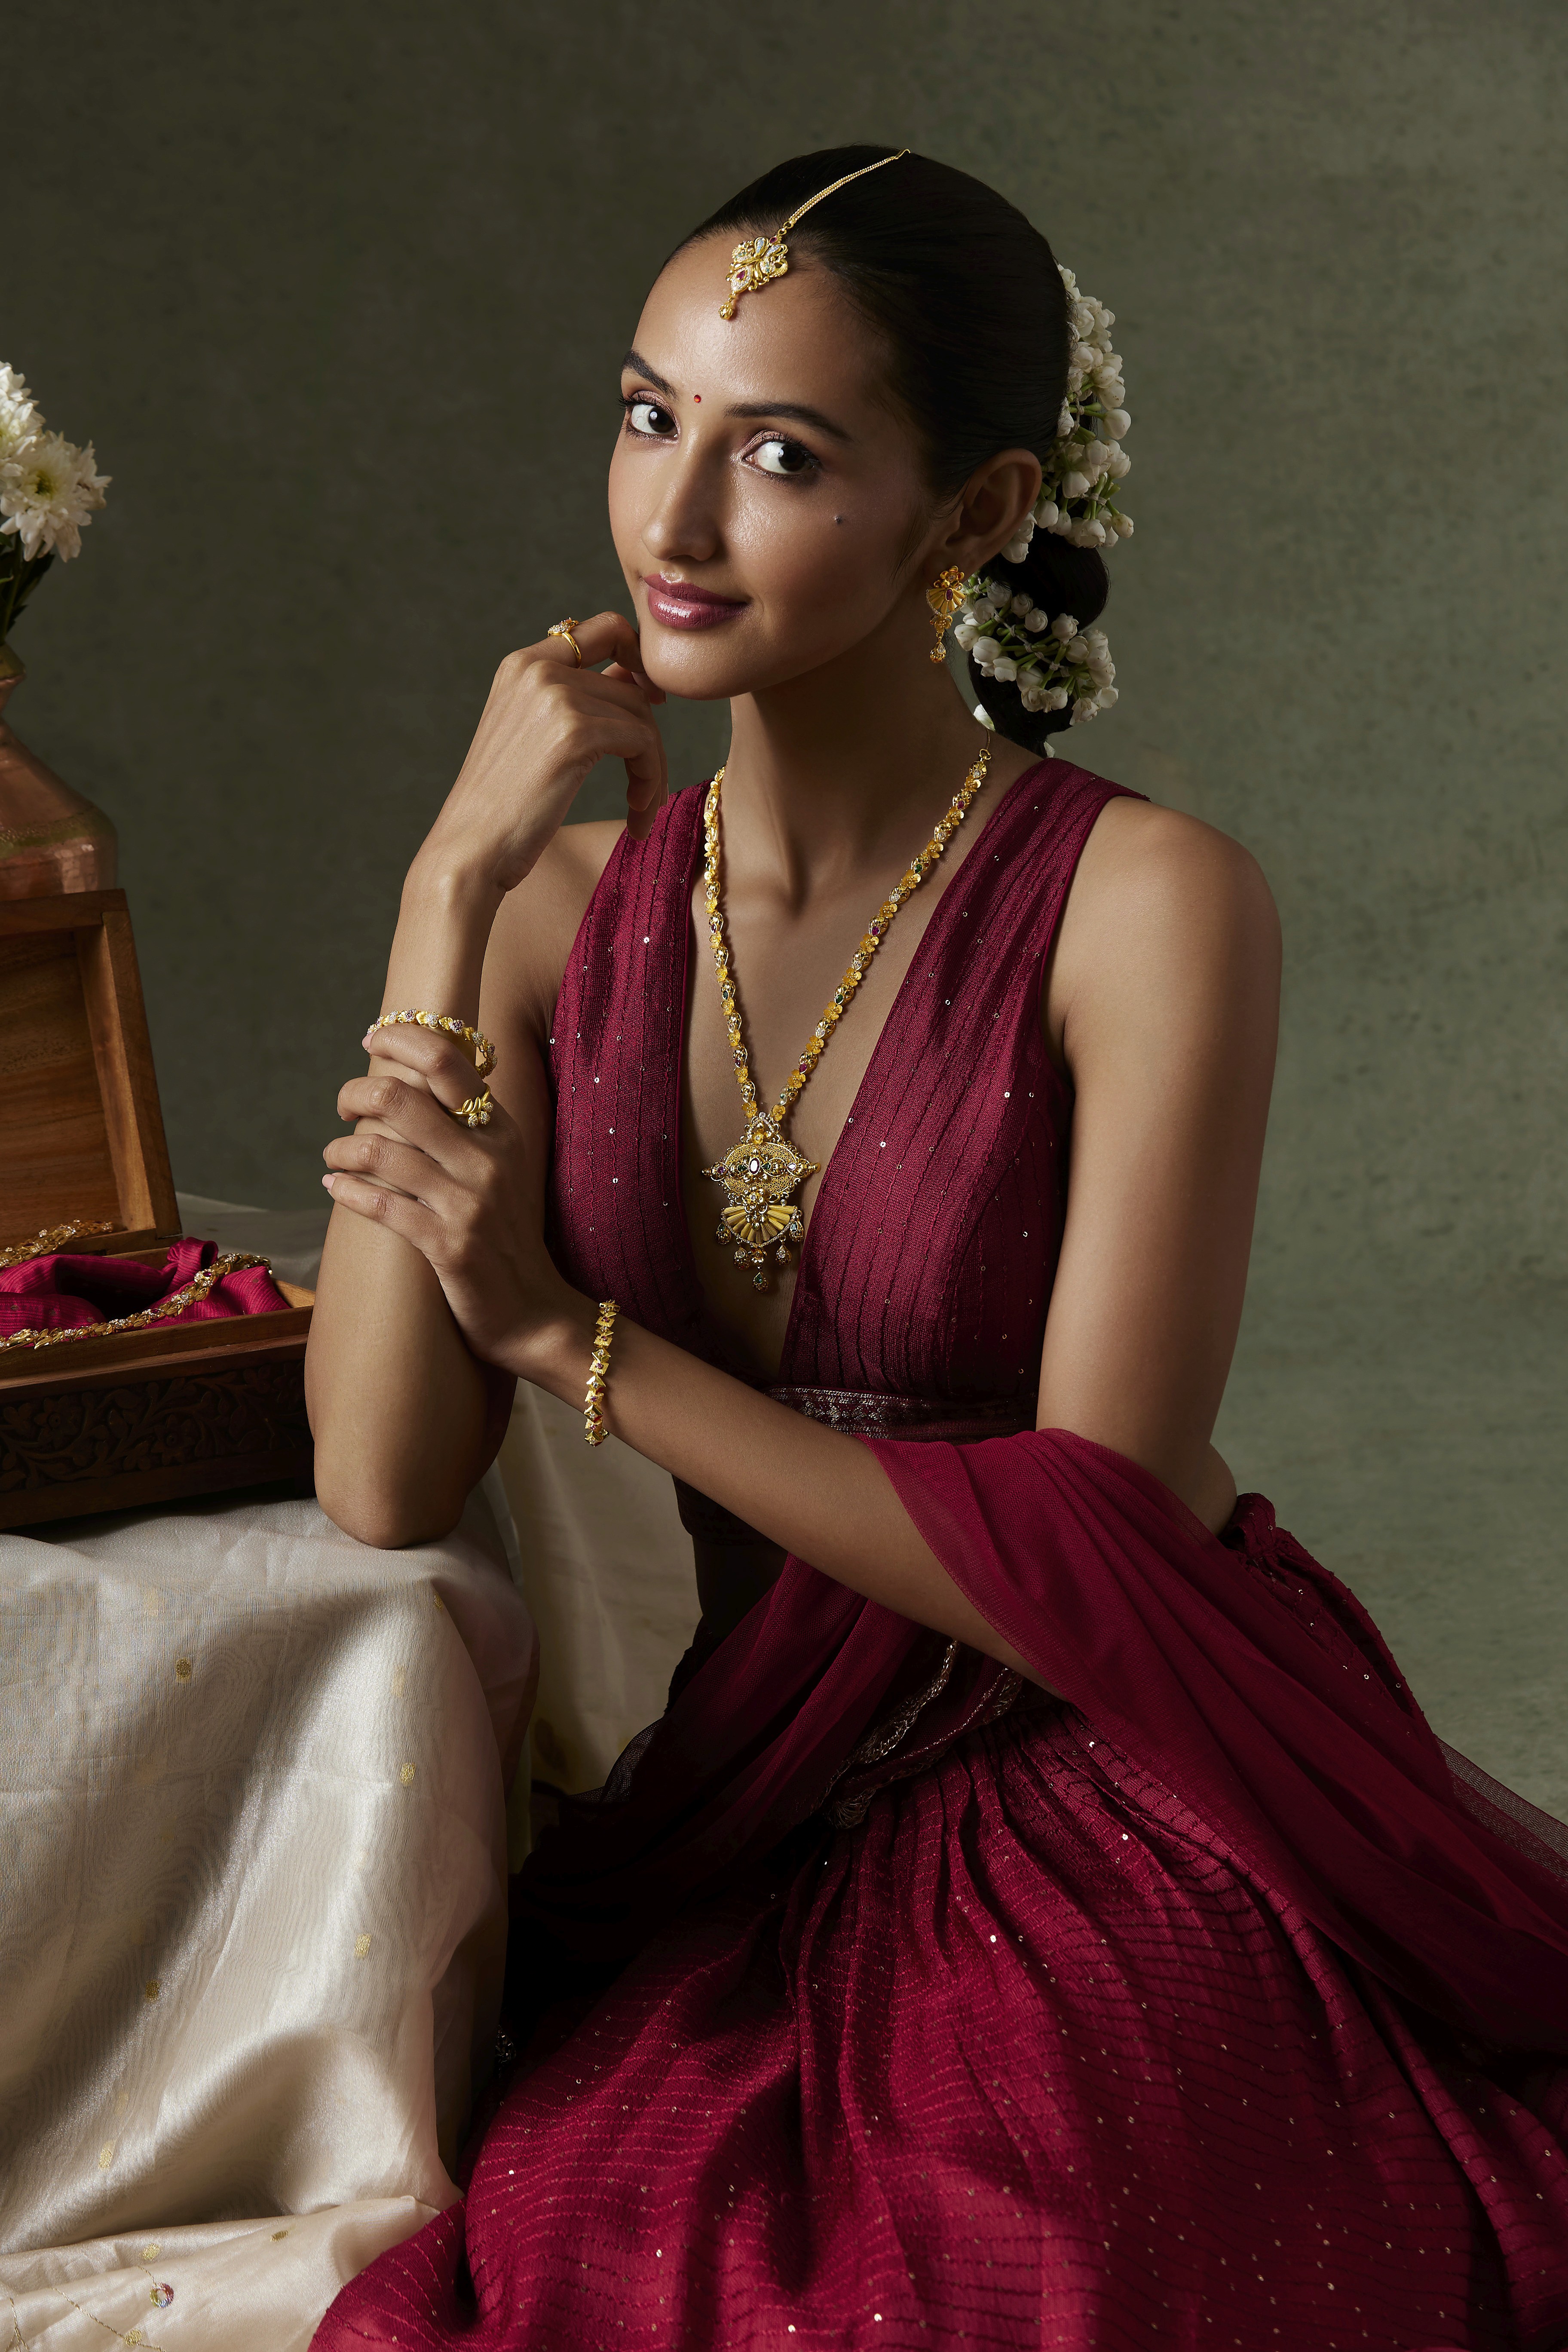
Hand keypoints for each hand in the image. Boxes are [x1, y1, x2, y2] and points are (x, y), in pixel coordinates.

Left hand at [321, 1020, 586, 1379]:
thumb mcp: (501, 1171)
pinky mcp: (447, 1246)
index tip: (372, 1038)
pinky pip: (380, 1205)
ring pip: (381, 1151)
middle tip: (343, 1104)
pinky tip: (333, 1187)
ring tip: (332, 1157)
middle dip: (355, 1093)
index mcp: (503, 1132)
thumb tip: (412, 1085)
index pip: (449, 1060)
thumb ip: (468, 1129)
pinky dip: (345, 1190)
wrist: (536, 1312)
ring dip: (341, 1149)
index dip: (402, 1038)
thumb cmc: (507, 1238)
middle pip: (403, 1098)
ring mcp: (469, 1203)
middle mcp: (488, 1160)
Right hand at [420, 610, 668, 894]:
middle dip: (649, 738)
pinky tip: (637, 815)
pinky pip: (644, 744)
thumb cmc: (504, 806)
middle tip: (649, 785)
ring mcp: (556, 696)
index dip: (640, 656)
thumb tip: (633, 676)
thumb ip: (577, 698)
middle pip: (631, 685)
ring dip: (653, 769)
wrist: (472, 849)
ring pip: (642, 718)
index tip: (654, 698)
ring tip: (642, 807)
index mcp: (523, 664)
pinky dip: (651, 780)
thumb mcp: (535, 735)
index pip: (603, 628)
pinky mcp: (576, 731)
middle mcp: (538, 668)